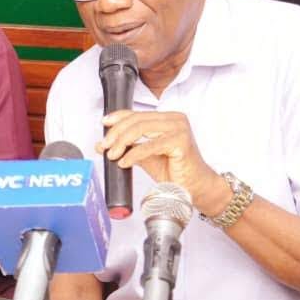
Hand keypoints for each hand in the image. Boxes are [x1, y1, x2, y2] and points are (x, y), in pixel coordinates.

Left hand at [98, 110, 229, 214]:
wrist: (196, 187)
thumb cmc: (176, 171)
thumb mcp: (147, 156)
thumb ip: (129, 147)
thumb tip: (104, 145)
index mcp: (168, 119)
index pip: (138, 113)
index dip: (118, 117)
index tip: (104, 124)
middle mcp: (175, 119)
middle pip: (137, 120)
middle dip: (116, 133)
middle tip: (105, 146)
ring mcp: (179, 128)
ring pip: (141, 129)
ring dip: (122, 142)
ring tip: (113, 154)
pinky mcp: (180, 142)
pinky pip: (149, 145)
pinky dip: (134, 154)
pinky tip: (125, 162)